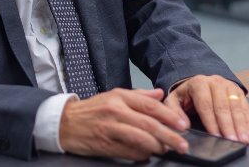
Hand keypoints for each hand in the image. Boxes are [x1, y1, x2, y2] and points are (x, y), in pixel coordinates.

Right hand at [59, 88, 188, 160]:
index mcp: (120, 97)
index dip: (169, 116)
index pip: (150, 105)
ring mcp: (110, 128)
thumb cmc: (92, 110)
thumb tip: (160, 94)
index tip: (183, 125)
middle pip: (149, 124)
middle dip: (170, 136)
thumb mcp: (114, 95)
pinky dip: (142, 155)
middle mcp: (115, 111)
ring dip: (157, 147)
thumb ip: (139, 95)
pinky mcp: (105, 144)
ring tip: (166, 149)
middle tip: (183, 144)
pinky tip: (147, 154)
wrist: (65, 122)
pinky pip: (129, 152)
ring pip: (141, 139)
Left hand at [165, 75, 248, 144]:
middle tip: (232, 140)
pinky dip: (248, 121)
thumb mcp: (175, 100)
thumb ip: (174, 111)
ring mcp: (228, 86)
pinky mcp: (238, 91)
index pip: (205, 104)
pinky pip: (245, 107)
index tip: (215, 135)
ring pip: (236, 106)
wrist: (198, 83)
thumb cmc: (187, 95)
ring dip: (241, 125)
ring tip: (243, 139)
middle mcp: (215, 82)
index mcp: (198, 83)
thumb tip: (183, 125)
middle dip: (228, 126)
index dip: (211, 121)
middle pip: (223, 106)